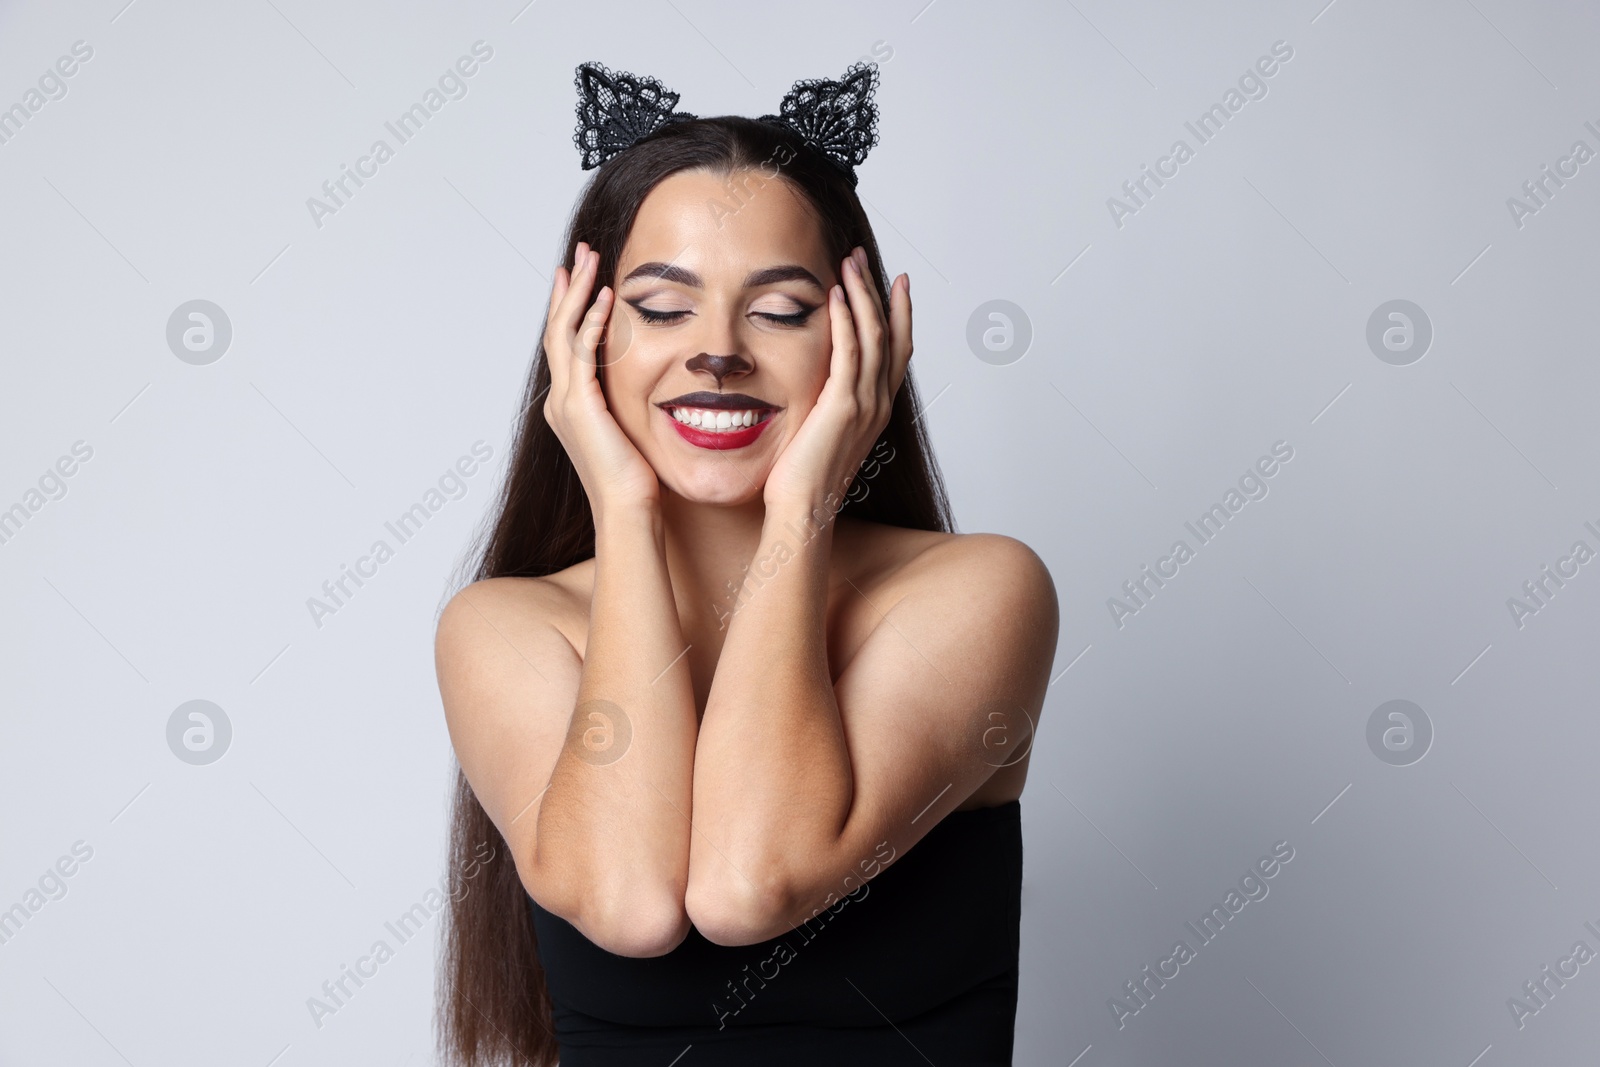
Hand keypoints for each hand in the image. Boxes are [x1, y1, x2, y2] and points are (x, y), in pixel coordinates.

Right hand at [543, 241, 660, 518]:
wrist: (628, 510)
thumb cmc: (637, 482)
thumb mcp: (632, 432)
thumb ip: (630, 406)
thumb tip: (657, 387)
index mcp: (570, 406)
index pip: (566, 344)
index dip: (572, 307)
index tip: (583, 276)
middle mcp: (560, 401)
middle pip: (557, 329)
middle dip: (569, 288)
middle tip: (581, 252)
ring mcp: (565, 403)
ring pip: (563, 333)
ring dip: (577, 293)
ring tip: (589, 260)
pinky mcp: (579, 407)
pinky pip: (581, 354)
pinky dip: (591, 323)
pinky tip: (605, 299)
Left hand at [762, 246, 911, 512]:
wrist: (803, 511)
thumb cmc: (803, 482)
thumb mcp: (820, 434)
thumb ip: (825, 407)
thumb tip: (813, 390)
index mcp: (876, 410)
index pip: (897, 352)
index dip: (898, 315)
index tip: (894, 283)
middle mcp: (878, 404)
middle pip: (890, 335)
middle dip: (878, 292)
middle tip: (863, 259)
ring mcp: (864, 405)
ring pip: (873, 337)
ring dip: (861, 295)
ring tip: (848, 264)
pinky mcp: (842, 407)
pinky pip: (849, 353)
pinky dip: (845, 321)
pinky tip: (835, 295)